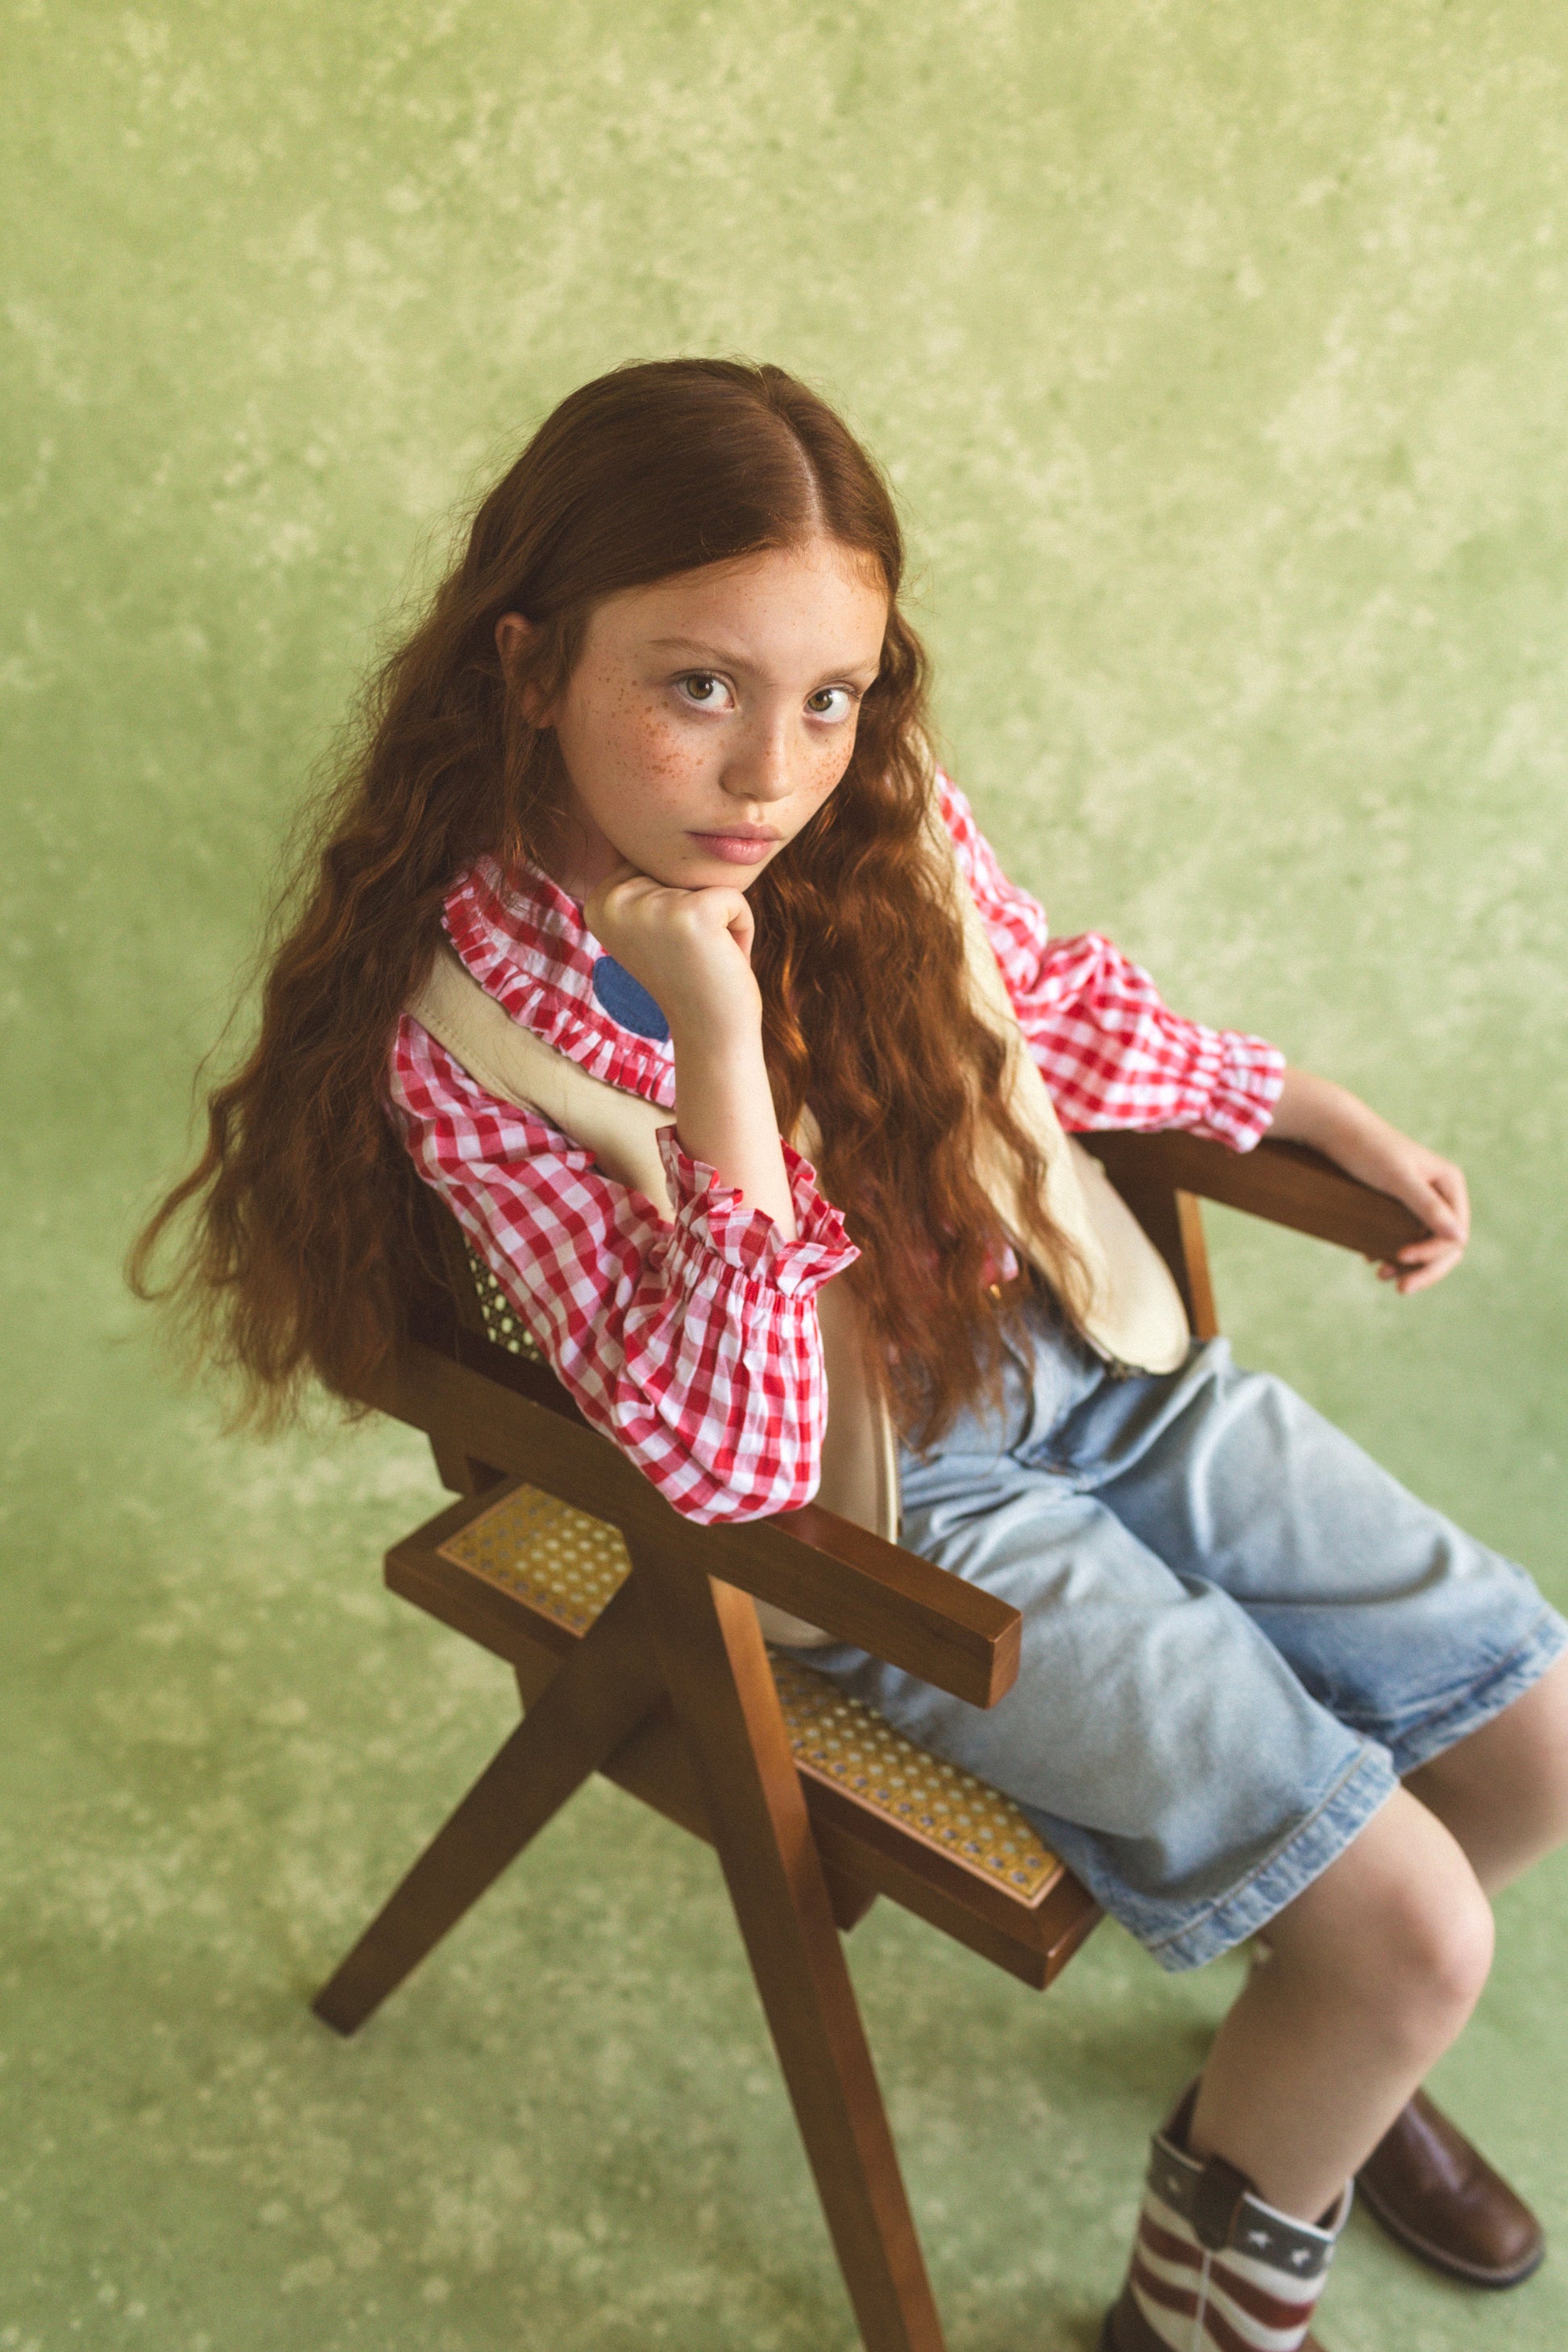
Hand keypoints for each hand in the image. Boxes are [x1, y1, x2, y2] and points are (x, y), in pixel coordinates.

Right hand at [583, 861, 761, 1044]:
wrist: (710, 1033)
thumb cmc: (690, 975)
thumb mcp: (653, 921)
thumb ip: (648, 880)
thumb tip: (658, 823)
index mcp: (597, 901)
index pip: (653, 861)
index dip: (676, 902)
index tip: (669, 945)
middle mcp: (613, 901)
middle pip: (680, 867)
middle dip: (700, 908)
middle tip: (691, 954)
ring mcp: (650, 907)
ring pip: (708, 881)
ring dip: (721, 919)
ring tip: (706, 957)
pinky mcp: (691, 915)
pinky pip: (735, 898)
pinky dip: (742, 929)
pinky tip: (723, 960)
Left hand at [1269, 1068, 1468, 1294]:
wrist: (1334, 1128)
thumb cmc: (1366, 1149)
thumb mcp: (1397, 1179)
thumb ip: (1428, 1207)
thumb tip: (1459, 1239)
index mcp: (1450, 1183)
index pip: (1456, 1235)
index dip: (1433, 1255)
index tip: (1400, 1259)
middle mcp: (1441, 1190)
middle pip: (1445, 1243)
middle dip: (1425, 1269)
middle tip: (1399, 1289)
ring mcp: (1421, 1196)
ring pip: (1425, 1242)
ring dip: (1408, 1264)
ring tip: (1381, 1275)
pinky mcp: (1399, 1201)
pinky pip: (1406, 1233)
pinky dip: (1393, 1250)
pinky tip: (1371, 1258)